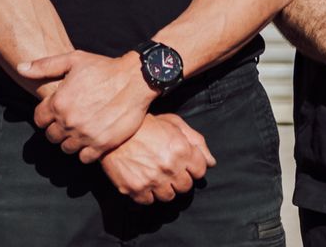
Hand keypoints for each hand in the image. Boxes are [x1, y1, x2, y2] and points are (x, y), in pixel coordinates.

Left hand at [24, 50, 155, 161]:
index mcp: (58, 102)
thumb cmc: (104, 68)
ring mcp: (85, 135)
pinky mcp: (102, 145)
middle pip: (51, 136)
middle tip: (69, 121)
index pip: (39, 120)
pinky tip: (91, 139)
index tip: (55, 112)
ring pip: (66, 148)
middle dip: (57, 129)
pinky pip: (84, 158)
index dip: (45, 116)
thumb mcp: (73, 60)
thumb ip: (44, 66)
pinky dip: (85, 152)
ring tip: (80, 130)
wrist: (135, 79)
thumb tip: (20, 68)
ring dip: (70, 141)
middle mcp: (69, 121)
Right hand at [99, 113, 215, 204]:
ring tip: (156, 175)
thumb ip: (196, 142)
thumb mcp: (174, 124)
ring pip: (168, 197)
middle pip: (185, 187)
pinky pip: (149, 201)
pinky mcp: (135, 189)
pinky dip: (147, 193)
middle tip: (169, 170)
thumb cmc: (147, 125)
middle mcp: (169, 167)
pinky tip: (143, 180)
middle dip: (180, 179)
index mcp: (181, 149)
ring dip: (164, 188)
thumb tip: (211, 162)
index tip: (184, 164)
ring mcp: (152, 180)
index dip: (193, 167)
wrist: (114, 129)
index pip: (200, 171)